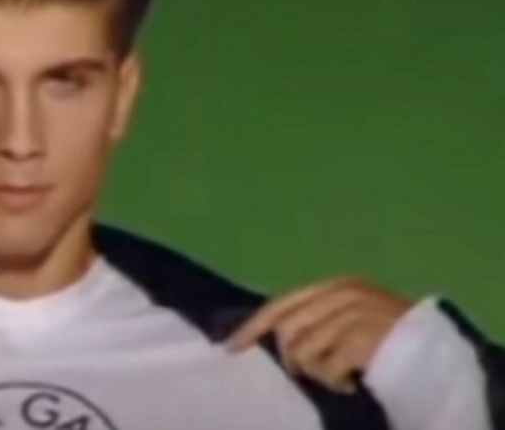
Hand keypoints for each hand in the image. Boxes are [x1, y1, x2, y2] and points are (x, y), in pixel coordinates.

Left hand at [225, 277, 411, 393]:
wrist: (438, 354)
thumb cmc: (391, 340)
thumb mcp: (348, 321)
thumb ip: (314, 321)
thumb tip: (267, 338)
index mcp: (336, 286)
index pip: (281, 305)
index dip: (253, 326)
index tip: (230, 347)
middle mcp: (343, 293)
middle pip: (287, 329)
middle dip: (292, 358)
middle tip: (313, 373)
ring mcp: (355, 313)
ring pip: (302, 352)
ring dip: (317, 373)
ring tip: (341, 376)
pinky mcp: (365, 336)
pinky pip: (326, 368)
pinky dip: (335, 381)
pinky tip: (352, 382)